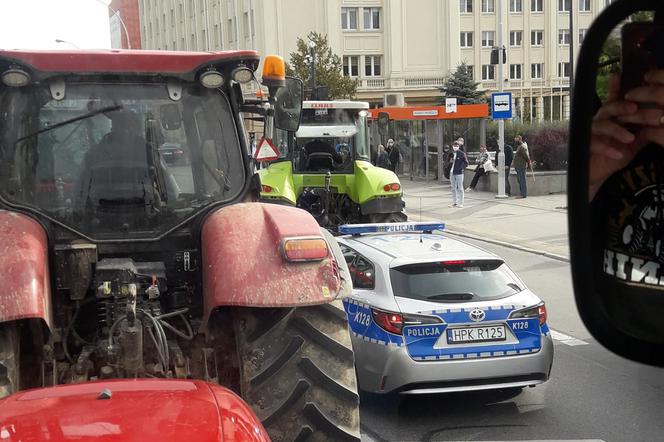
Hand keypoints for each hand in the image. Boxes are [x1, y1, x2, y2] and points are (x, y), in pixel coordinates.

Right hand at [589, 74, 663, 200]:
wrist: (597, 175)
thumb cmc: (614, 155)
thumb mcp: (634, 143)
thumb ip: (644, 131)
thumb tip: (660, 120)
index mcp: (612, 117)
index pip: (616, 100)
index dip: (617, 87)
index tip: (622, 77)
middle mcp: (600, 121)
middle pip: (608, 108)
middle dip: (622, 107)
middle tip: (635, 108)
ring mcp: (590, 133)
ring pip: (601, 125)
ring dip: (616, 130)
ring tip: (629, 138)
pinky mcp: (583, 147)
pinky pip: (594, 144)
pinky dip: (607, 148)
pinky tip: (618, 153)